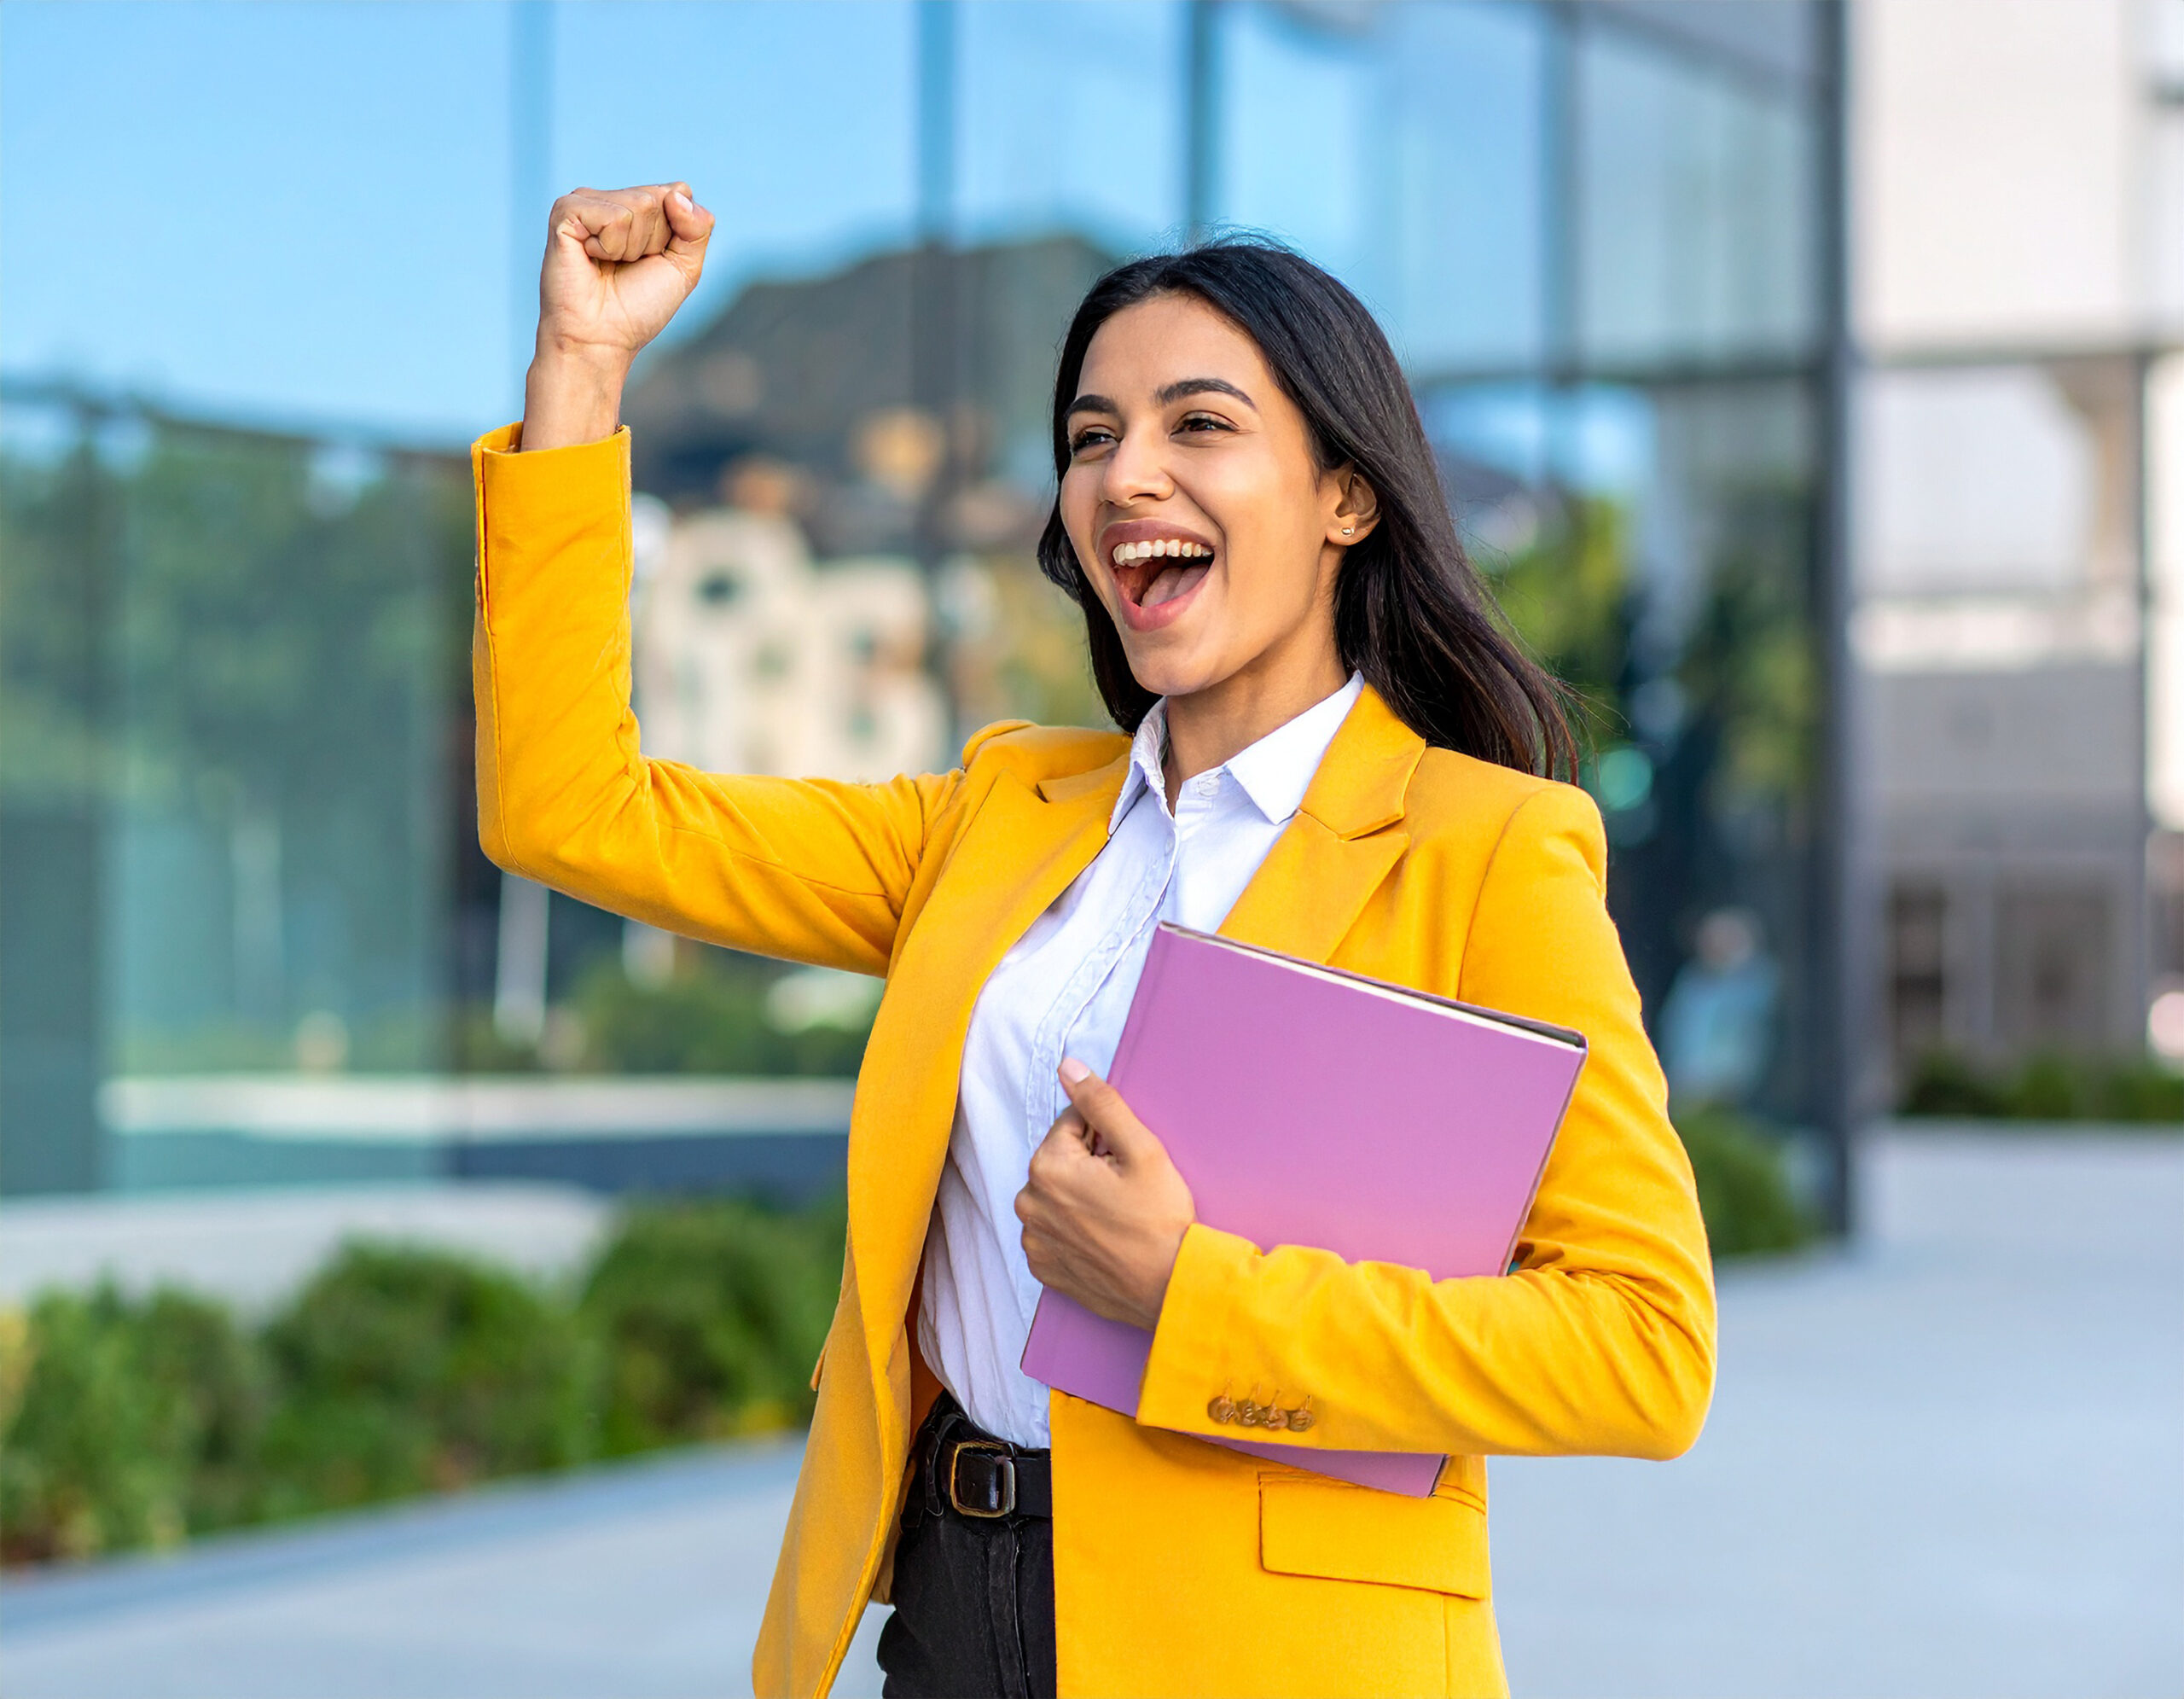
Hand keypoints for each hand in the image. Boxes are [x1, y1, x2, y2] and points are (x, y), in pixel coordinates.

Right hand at [521, 182, 714, 450]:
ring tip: (608, 265)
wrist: (602, 339)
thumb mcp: (684, 268)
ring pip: (639, 205)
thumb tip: (677, 192)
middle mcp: (610, 198)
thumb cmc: (638, 308)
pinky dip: (610, 246)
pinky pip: (613, 217)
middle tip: (627, 266)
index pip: (678, 192)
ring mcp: (585, 201)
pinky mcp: (565, 212)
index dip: (677, 234)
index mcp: (636, 205)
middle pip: (660, 198)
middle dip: (654, 242)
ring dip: (632, 248)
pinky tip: (590, 258)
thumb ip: (698, 227)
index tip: (653, 260)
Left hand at [1014, 1060, 1195, 1331]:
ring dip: (1079, 1197)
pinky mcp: (1043, 1268)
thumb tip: (1069, 1067)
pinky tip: (1104, 1238)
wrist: (1171, 1287)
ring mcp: (1034, 1239)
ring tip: (1117, 1217)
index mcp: (1047, 1167)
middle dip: (1090, 1166)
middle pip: (1061, 1161)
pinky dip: (1073, 1229)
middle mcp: (1028, 1203)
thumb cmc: (1160, 1219)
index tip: (1127, 1162)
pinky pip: (1054, 1231)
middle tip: (1127, 1191)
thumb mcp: (1141, 1149)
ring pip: (1056, 1195)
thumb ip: (1101, 1103)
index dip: (1105, 1137)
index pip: (1072, 1124)